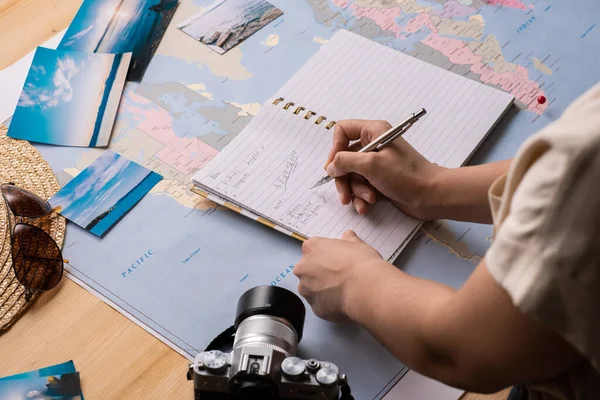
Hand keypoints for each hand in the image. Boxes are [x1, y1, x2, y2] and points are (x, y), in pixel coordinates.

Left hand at [293, 230, 388, 322]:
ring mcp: (306, 290)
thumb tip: (347, 236)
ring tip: (343, 291)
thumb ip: (349, 240)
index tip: (338, 260)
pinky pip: (320, 305)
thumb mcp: (358, 244)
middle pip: (308, 270)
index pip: (313, 249)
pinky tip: (344, 302)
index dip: (327, 255)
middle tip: (340, 276)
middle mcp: (303, 268)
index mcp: (311, 248)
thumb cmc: (361, 262)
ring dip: (322, 290)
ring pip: (311, 289)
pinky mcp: (314, 308)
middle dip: (320, 273)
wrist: (366, 289)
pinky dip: (329, 305)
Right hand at [325, 120, 443, 218]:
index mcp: (373, 131)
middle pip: (344, 158)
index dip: (335, 149)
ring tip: (367, 200)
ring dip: (355, 191)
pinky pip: (361, 186)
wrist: (431, 196)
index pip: (342, 131)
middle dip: (344, 179)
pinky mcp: (379, 179)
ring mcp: (376, 163)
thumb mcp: (371, 165)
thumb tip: (330, 166)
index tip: (333, 167)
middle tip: (344, 196)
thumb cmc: (406, 176)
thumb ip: (345, 162)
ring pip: (351, 176)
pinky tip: (367, 206)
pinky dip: (361, 197)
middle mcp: (373, 144)